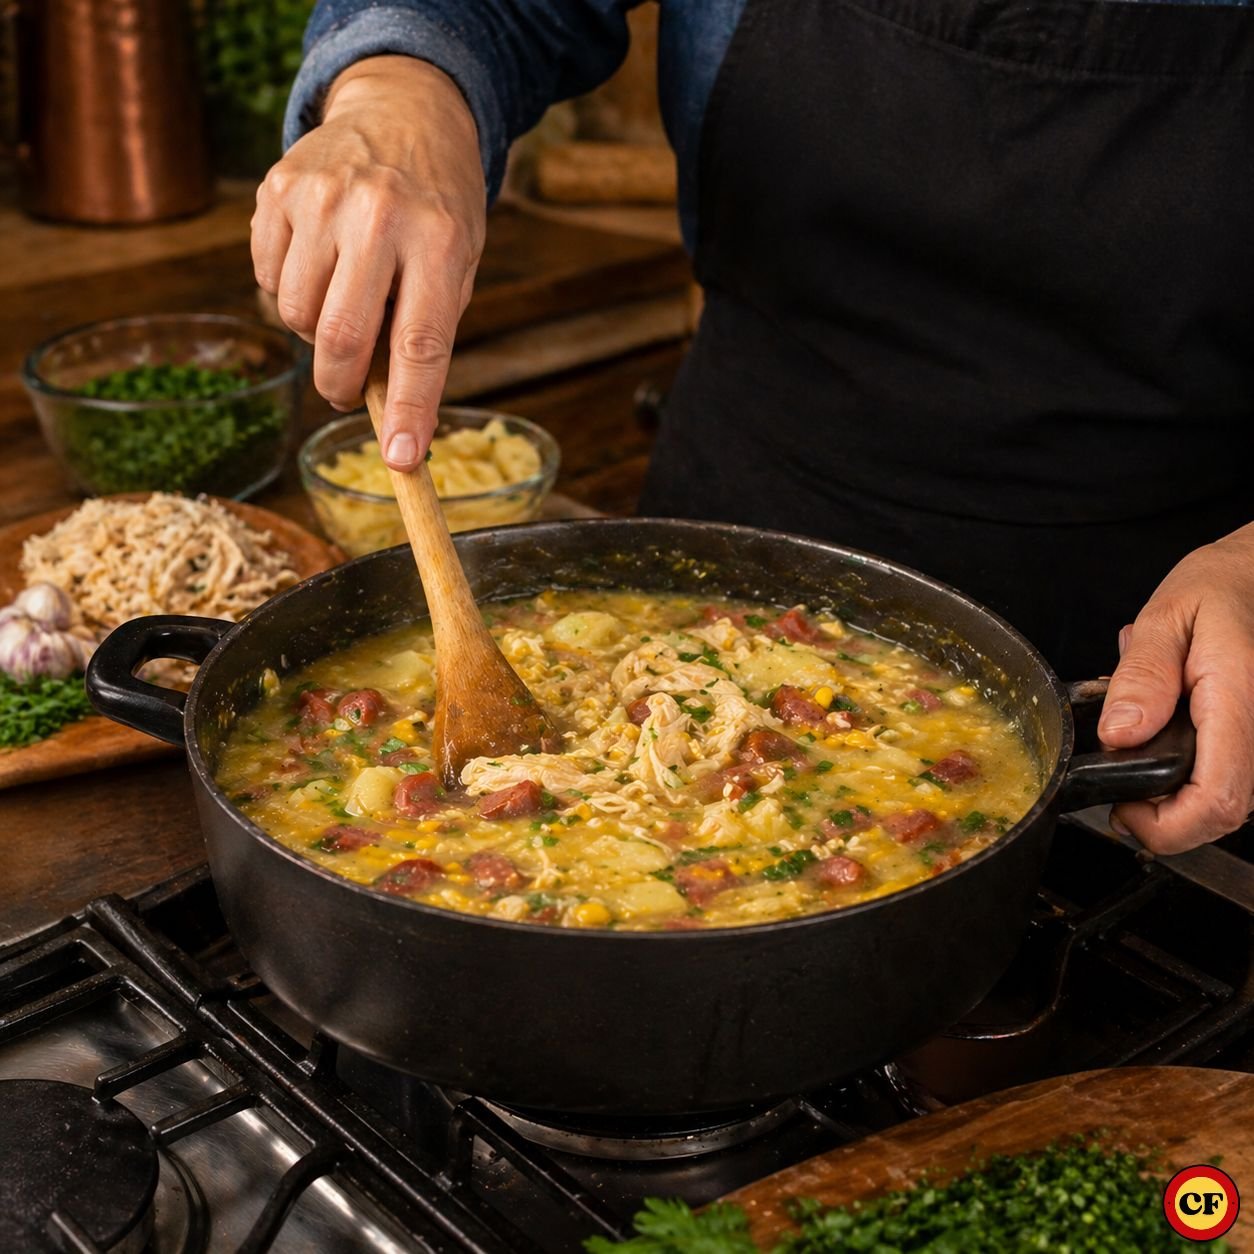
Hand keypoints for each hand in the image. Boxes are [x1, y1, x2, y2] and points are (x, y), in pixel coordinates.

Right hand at [251, 56, 485, 468]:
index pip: (420, 346)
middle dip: (341, 386)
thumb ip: (426, 330)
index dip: (409, 410)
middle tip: (349, 393)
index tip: (402, 459)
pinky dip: (291, 292)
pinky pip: (268, 279)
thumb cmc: (438, 205)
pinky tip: (320, 266)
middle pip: (340, 338)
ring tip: (345, 302)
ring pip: (295, 315)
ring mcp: (319, 198)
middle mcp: (377, 216)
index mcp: (437, 241)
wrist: (404, 110)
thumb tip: (395, 417)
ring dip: (316, 334)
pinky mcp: (277, 190)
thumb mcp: (459, 261)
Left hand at [1098, 522, 1253, 852]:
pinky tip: (1165, 743)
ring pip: (1225, 801)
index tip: (1123, 812)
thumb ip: (1142, 675)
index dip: (1166, 825)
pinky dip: (1191, 776)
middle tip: (1120, 791)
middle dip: (1164, 817)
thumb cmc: (1221, 588)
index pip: (1217, 800)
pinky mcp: (1252, 739)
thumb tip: (1119, 733)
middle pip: (1221, 814)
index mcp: (1238, 703)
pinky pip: (1227, 777)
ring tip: (1141, 751)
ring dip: (1176, 795)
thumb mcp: (1167, 616)